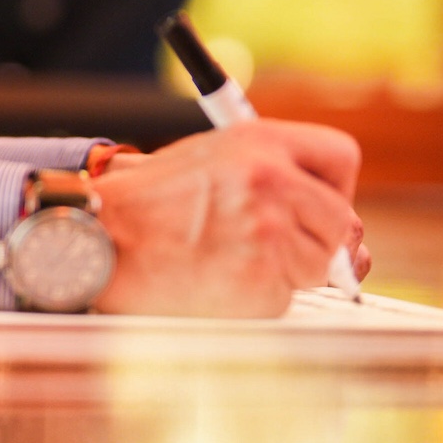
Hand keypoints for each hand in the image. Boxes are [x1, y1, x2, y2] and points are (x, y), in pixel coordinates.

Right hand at [89, 119, 359, 316]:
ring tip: (232, 261)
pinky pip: (286, 299)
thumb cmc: (147, 204)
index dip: (336, 189)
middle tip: (272, 248)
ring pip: (320, 267)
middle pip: (342, 223)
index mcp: (260, 142)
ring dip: (287, 274)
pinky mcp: (261, 279)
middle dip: (317, 243)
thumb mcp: (212, 160)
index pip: (341, 156)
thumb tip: (334, 225)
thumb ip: (272, 176)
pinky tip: (219, 283)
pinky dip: (259, 300)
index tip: (321, 208)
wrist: (100, 240)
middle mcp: (272, 180)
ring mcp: (269, 231)